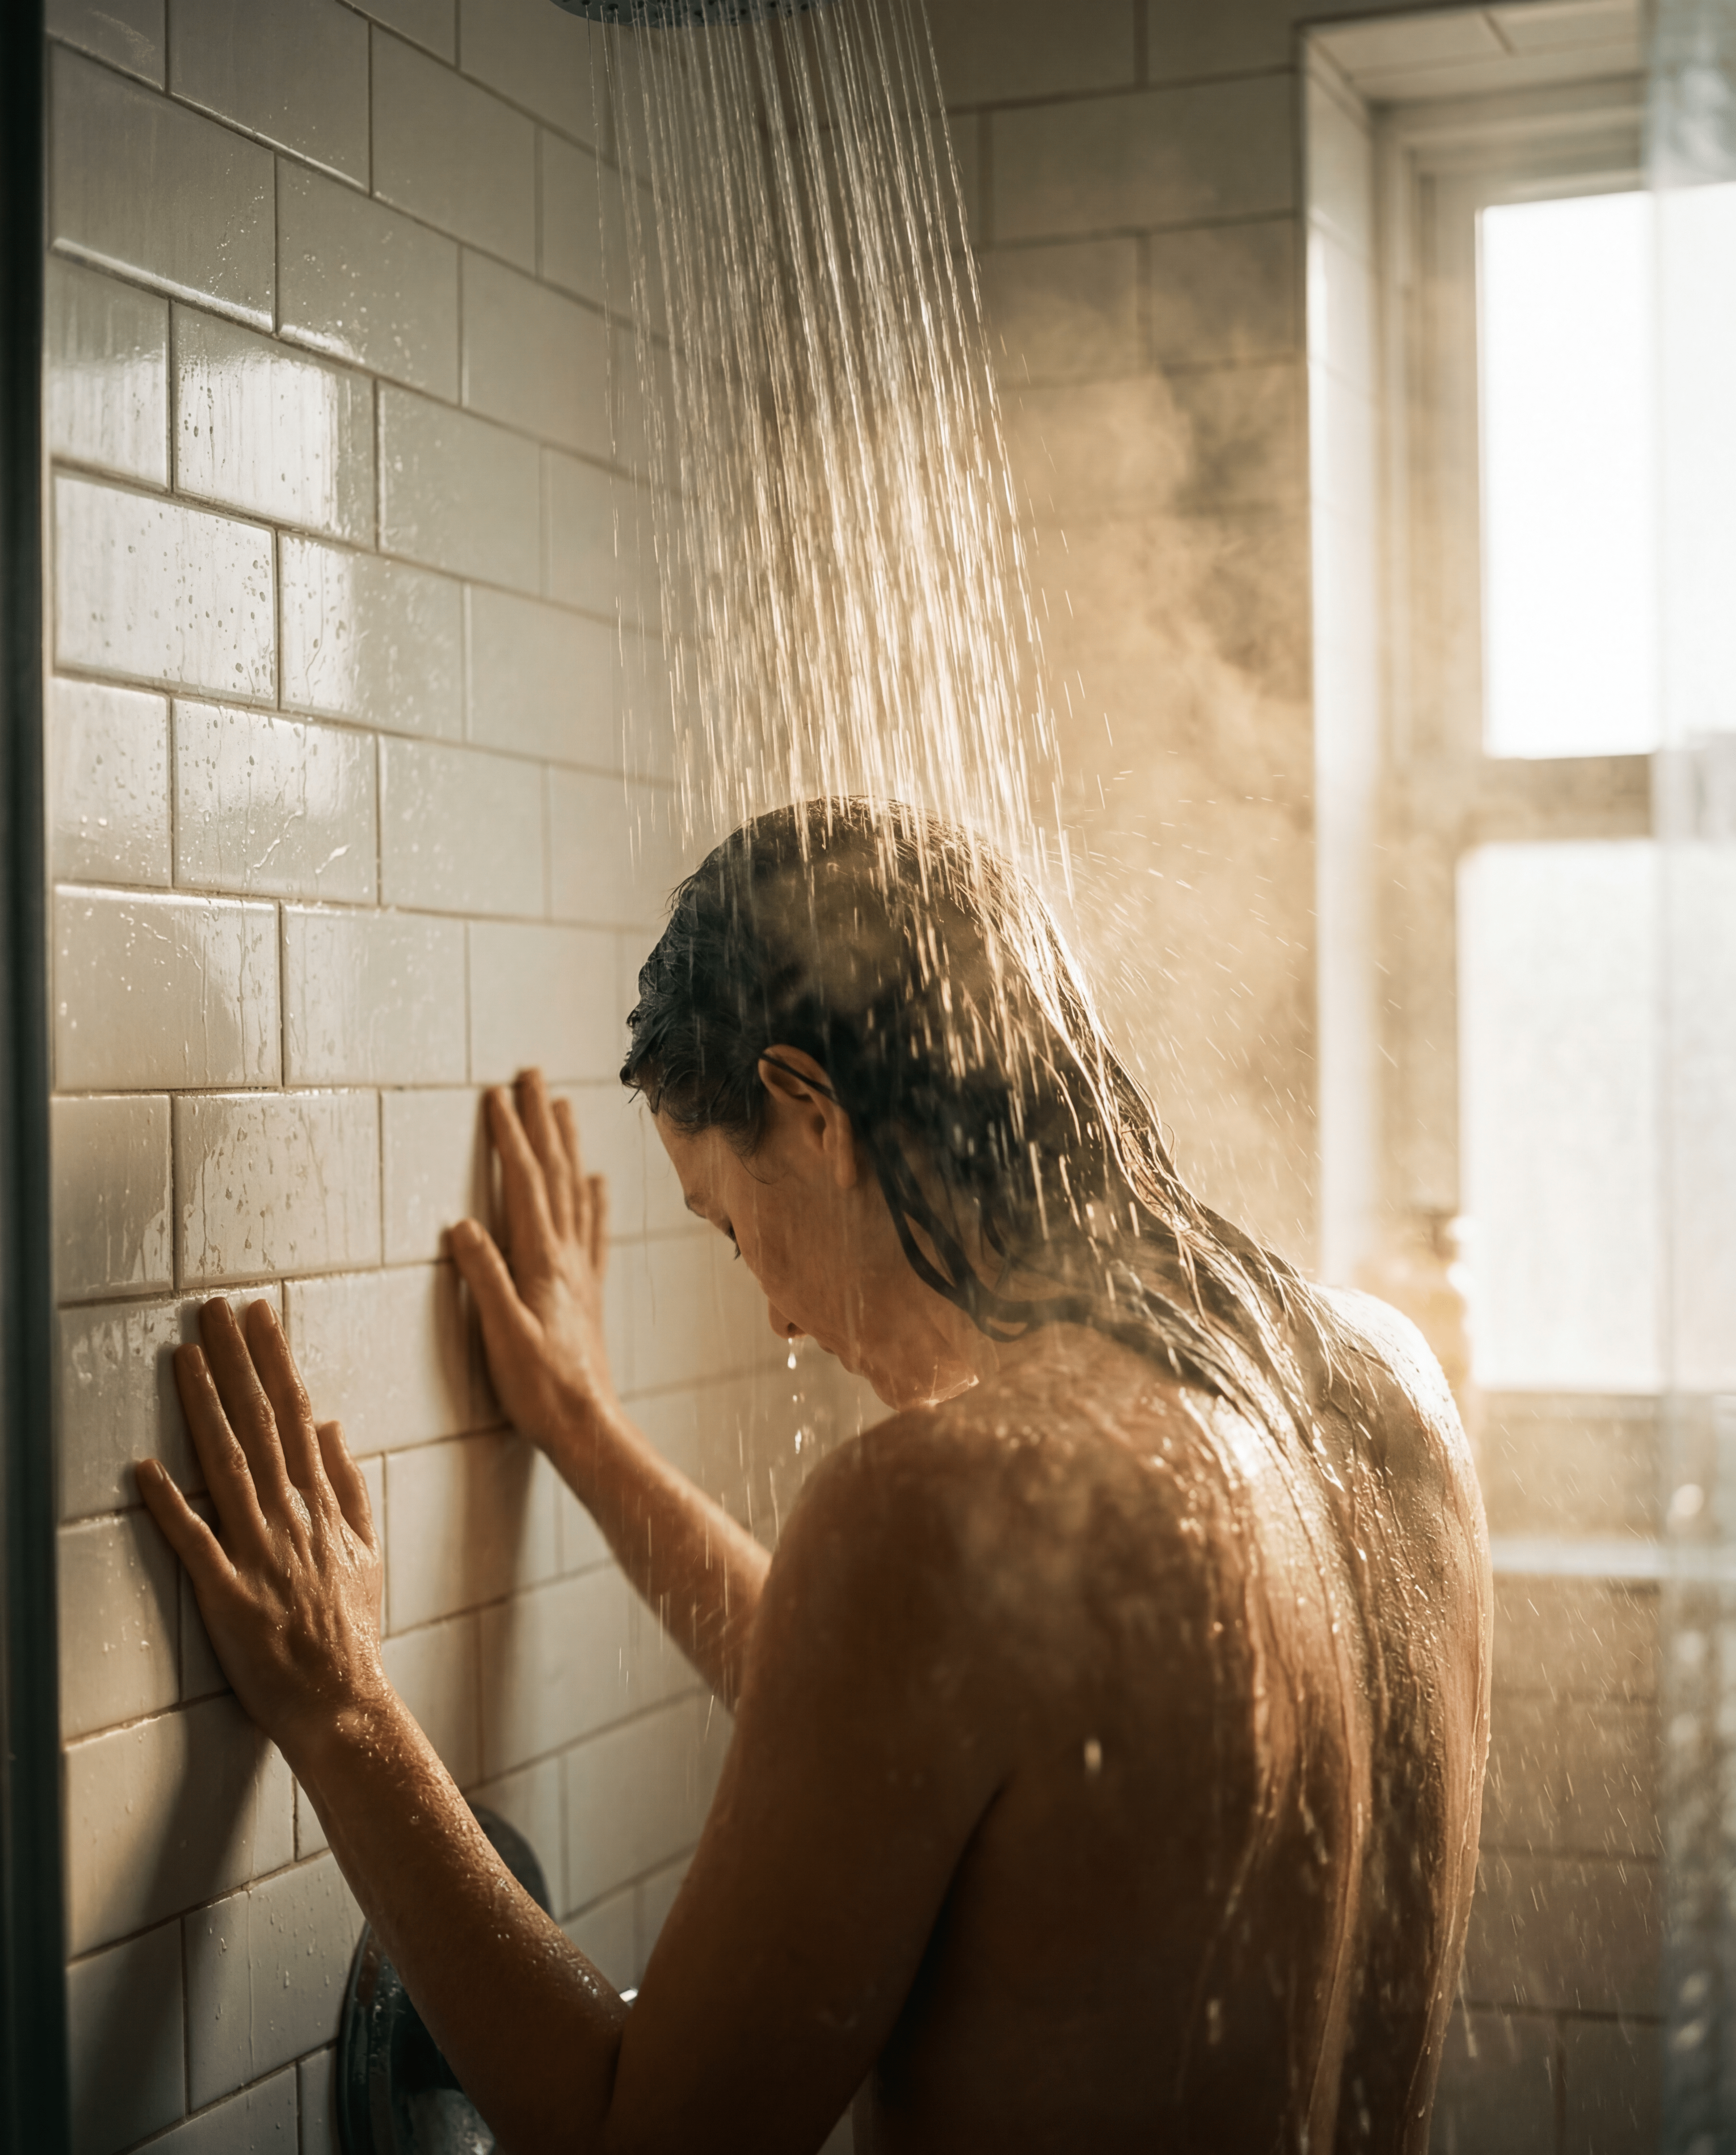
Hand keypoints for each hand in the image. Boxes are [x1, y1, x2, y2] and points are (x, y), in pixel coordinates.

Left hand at [137, 1300, 386, 1760]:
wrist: (343, 1702)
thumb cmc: (350, 1631)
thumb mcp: (367, 1550)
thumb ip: (350, 1486)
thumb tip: (333, 1426)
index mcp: (321, 1505)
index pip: (295, 1416)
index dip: (274, 1362)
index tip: (258, 1317)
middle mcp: (290, 1518)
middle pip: (261, 1425)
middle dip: (237, 1362)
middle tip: (216, 1309)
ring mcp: (259, 1554)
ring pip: (229, 1465)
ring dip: (205, 1408)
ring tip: (184, 1357)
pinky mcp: (227, 1594)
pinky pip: (193, 1541)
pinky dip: (170, 1504)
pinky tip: (145, 1468)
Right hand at [449, 1069, 621, 1456]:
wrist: (587, 1427)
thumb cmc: (539, 1390)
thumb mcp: (501, 1335)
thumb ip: (485, 1278)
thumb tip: (461, 1224)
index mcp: (542, 1263)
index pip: (525, 1185)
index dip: (510, 1138)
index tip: (499, 1095)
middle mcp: (567, 1258)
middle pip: (554, 1175)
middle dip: (540, 1122)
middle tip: (533, 1075)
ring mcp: (581, 1272)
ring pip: (575, 1192)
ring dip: (567, 1147)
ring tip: (563, 1108)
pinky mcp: (587, 1293)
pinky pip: (593, 1231)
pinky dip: (593, 1199)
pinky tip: (598, 1182)